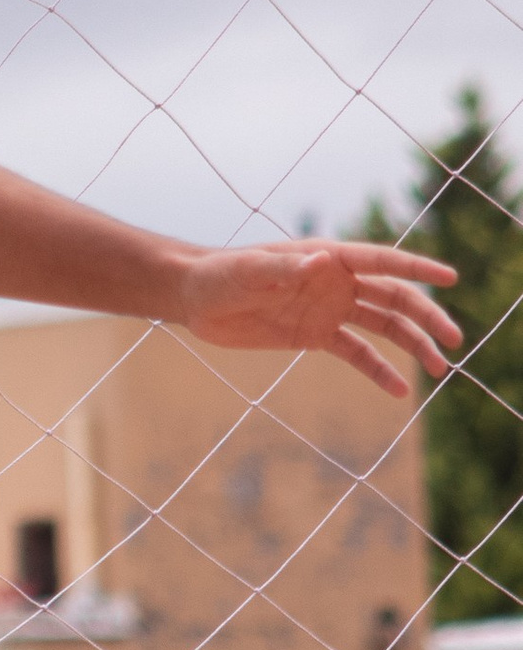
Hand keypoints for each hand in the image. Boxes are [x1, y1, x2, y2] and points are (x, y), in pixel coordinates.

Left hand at [181, 240, 459, 396]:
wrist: (195, 299)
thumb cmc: (221, 274)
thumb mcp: (251, 271)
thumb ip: (286, 269)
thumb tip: (323, 263)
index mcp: (328, 258)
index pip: (382, 262)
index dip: (418, 267)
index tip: (450, 278)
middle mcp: (337, 282)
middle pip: (393, 298)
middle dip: (425, 317)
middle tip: (454, 339)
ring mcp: (329, 309)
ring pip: (383, 327)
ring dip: (412, 345)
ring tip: (438, 369)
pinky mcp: (315, 336)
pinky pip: (356, 354)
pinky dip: (378, 371)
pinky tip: (398, 391)